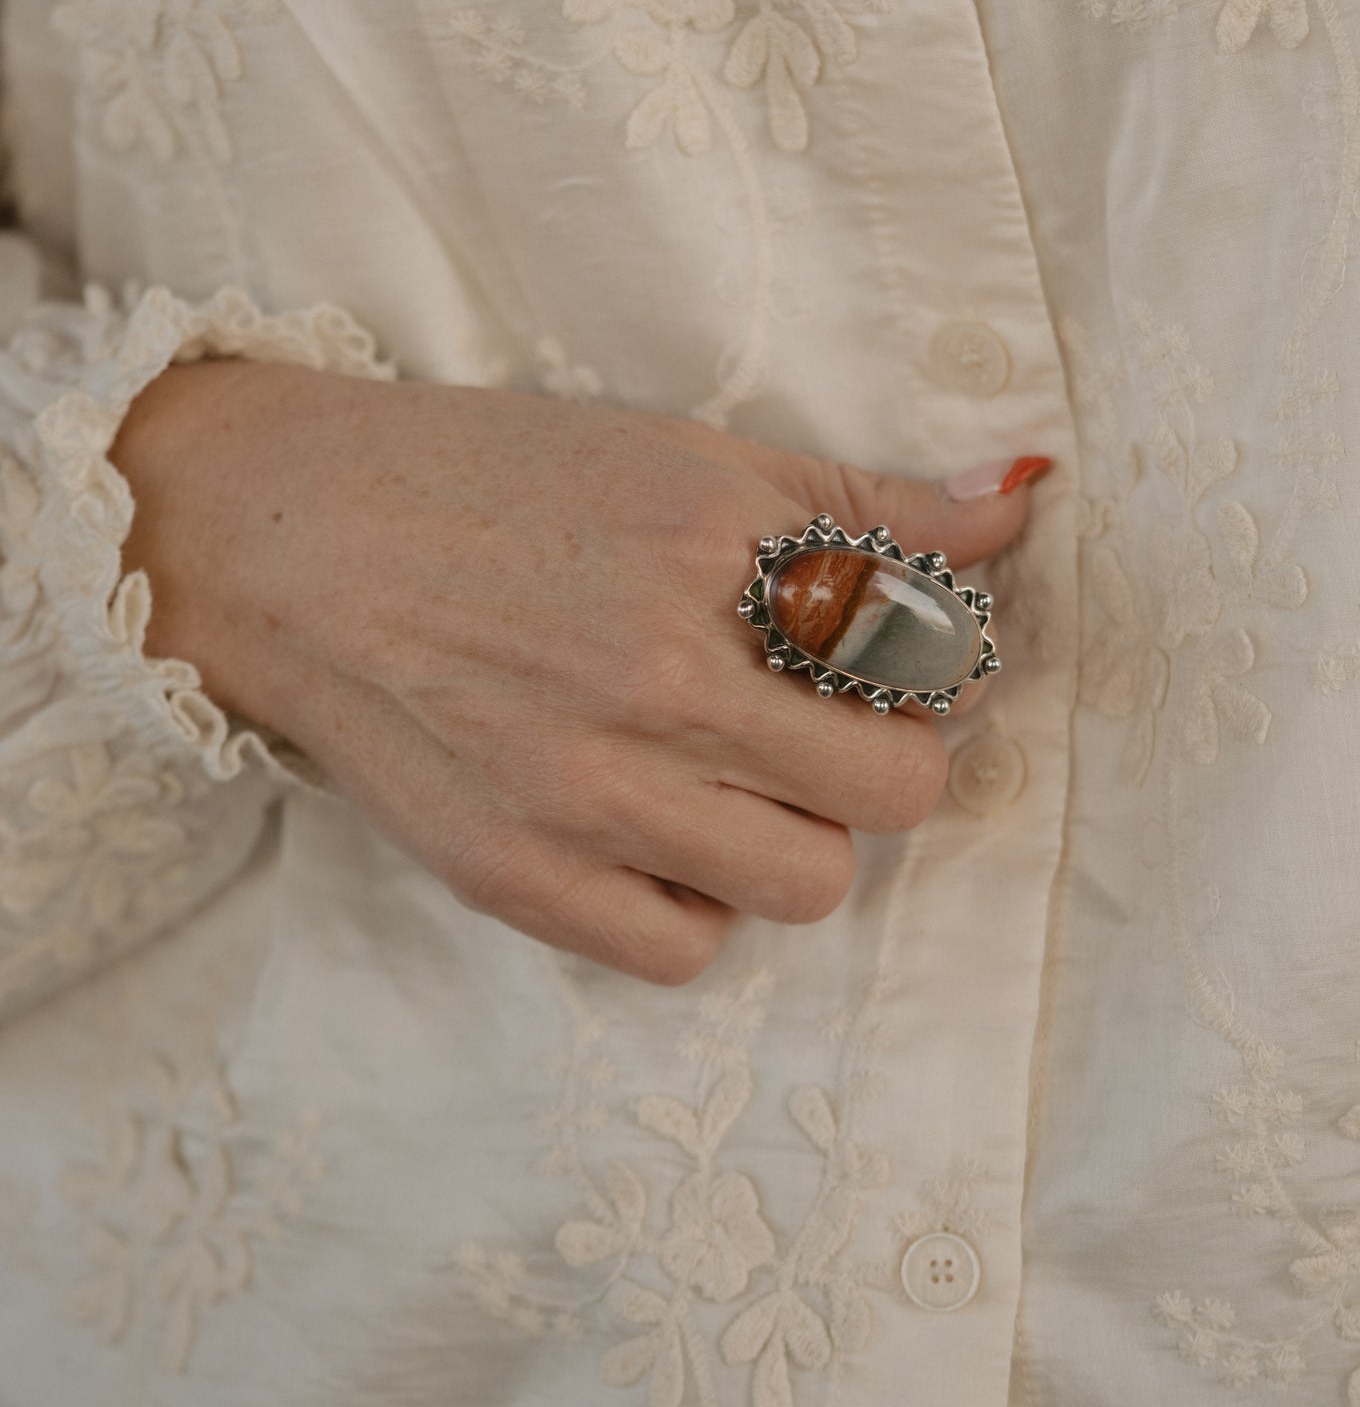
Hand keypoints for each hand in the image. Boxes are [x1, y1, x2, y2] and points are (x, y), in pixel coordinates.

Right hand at [113, 366, 1046, 982]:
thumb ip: (862, 498)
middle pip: (894, 788)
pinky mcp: (514, 876)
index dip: (935, 666)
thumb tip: (1022, 509)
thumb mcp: (683, 456)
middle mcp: (652, 671)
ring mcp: (581, 788)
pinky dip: (693, 905)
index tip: (895, 662)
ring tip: (734, 781)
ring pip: (809, 883)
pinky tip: (655, 834)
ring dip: (797, 837)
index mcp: (708, 544)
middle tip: (825, 727)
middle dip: (884, 760)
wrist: (290, 547)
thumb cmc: (492, 485)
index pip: (923, 652)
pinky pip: (685, 951)